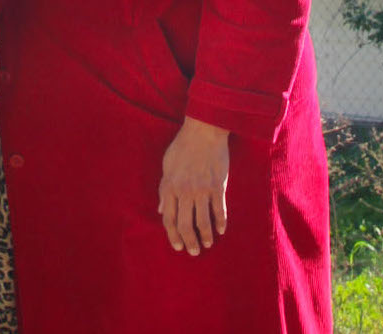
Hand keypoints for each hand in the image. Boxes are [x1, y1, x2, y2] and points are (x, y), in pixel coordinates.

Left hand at [158, 117, 229, 255]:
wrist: (204, 131)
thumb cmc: (183, 146)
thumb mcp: (167, 165)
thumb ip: (164, 188)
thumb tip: (161, 209)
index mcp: (171, 186)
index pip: (169, 218)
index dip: (173, 235)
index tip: (178, 245)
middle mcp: (185, 191)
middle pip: (185, 224)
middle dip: (189, 242)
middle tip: (193, 252)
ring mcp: (202, 190)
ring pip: (203, 221)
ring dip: (205, 236)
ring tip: (207, 244)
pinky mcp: (218, 186)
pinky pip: (219, 210)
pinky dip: (220, 222)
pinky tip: (221, 231)